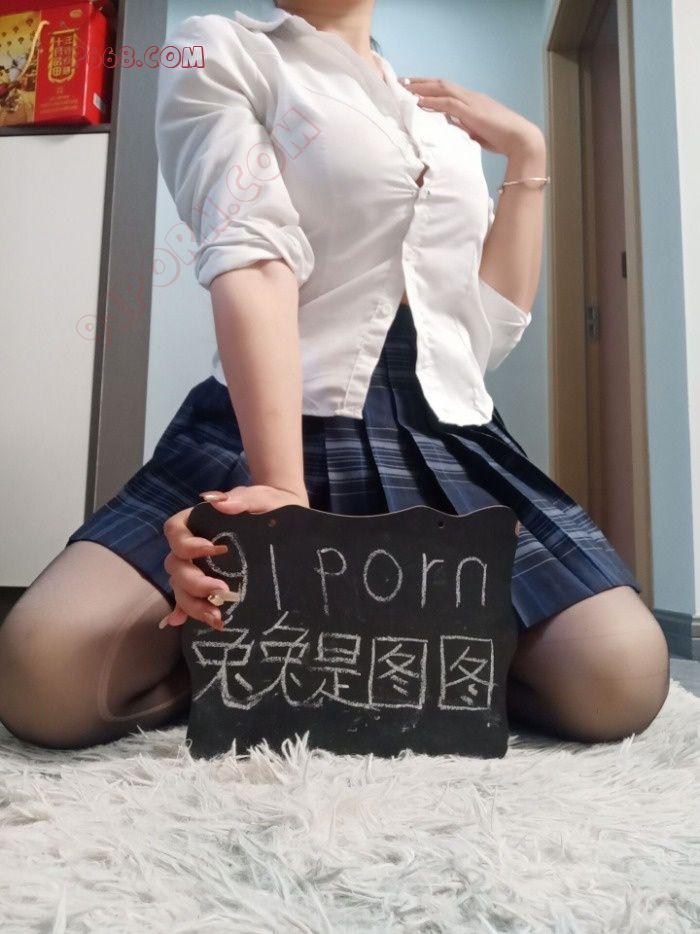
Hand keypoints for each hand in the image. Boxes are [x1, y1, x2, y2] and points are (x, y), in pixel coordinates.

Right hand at [160, 484, 309, 630]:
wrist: (286, 519)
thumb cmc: (268, 504)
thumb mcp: (260, 498)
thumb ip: (241, 498)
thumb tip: (218, 502)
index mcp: (196, 521)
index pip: (175, 531)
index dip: (185, 544)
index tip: (211, 549)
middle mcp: (192, 547)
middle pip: (176, 565)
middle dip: (194, 582)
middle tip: (221, 590)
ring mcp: (200, 567)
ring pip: (181, 588)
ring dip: (194, 604)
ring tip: (216, 617)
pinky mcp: (210, 585)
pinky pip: (192, 600)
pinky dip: (189, 612)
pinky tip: (195, 623)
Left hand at [398, 75, 543, 157]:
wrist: (521, 140)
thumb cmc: (503, 139)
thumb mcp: (478, 133)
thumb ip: (464, 128)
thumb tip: (451, 129)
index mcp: (473, 101)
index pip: (447, 90)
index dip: (430, 87)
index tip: (414, 88)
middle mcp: (471, 97)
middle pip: (441, 84)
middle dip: (421, 82)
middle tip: (402, 82)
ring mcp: (472, 102)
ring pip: (442, 89)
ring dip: (422, 88)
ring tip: (405, 89)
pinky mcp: (472, 112)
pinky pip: (448, 103)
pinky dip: (432, 101)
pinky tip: (419, 102)